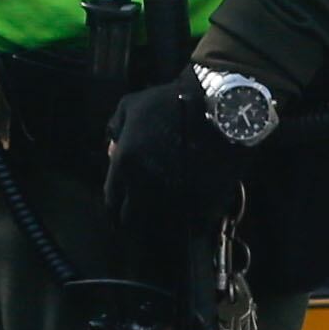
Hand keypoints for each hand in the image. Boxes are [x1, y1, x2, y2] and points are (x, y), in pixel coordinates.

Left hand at [105, 68, 252, 243]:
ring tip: (166, 226)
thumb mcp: (131, 106)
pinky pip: (192, 226)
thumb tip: (112, 150)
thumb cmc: (170, 101)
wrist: (217, 106)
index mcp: (125, 165)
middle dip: (134, 220)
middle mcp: (145, 185)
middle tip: (142, 219)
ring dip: (161, 228)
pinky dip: (192, 226)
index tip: (120, 214)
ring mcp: (174, 196)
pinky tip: (193, 221)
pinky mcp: (202, 203)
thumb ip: (115, 129)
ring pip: (160, 228)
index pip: (112, 202)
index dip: (115, 210)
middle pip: (131, 220)